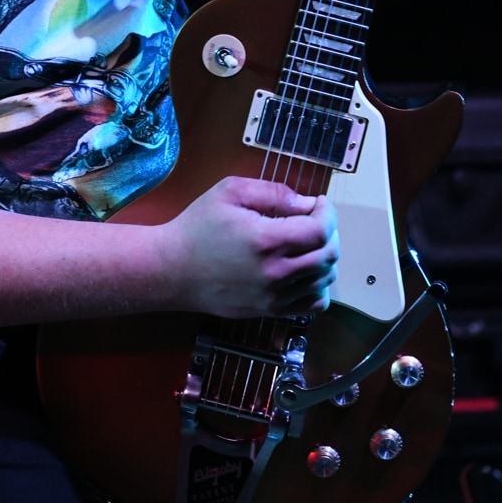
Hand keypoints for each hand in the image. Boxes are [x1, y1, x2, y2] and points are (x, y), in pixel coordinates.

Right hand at [158, 176, 338, 318]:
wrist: (172, 270)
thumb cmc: (197, 228)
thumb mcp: (229, 192)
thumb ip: (272, 192)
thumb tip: (305, 204)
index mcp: (266, 240)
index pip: (321, 230)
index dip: (327, 212)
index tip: (318, 204)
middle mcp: (275, 273)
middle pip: (329, 254)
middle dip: (329, 231)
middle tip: (313, 220)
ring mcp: (274, 296)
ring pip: (325, 278)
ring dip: (324, 256)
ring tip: (306, 243)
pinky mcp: (270, 310)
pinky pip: (314, 303)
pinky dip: (319, 286)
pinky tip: (303, 271)